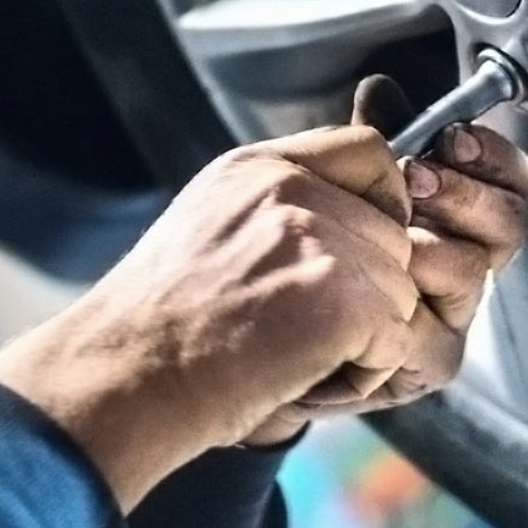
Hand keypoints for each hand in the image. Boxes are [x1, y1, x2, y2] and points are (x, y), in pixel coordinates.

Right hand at [0, 124, 417, 510]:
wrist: (126, 375)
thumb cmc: (160, 320)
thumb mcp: (209, 220)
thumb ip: (276, 201)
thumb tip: (340, 207)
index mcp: (261, 167)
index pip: (371, 152)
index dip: (381, 203)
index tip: (353, 249)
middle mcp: (293, 191)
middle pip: (394, 234)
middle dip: (368, 289)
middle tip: (304, 325)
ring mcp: (319, 241)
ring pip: (401, 290)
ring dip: (366, 334)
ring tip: (297, 352)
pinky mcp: (341, 300)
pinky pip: (397, 338)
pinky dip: (364, 371)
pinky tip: (307, 374)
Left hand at [244, 76, 527, 445]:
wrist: (264, 326)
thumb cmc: (311, 250)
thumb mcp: (339, 185)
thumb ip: (372, 140)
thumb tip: (381, 89)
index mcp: (459, 213)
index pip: (510, 179)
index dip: (492, 155)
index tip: (452, 137)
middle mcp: (465, 260)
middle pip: (510, 222)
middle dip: (464, 192)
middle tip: (416, 177)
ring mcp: (453, 312)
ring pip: (472, 269)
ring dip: (424, 243)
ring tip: (383, 235)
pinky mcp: (431, 360)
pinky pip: (436, 330)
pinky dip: (400, 304)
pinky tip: (366, 288)